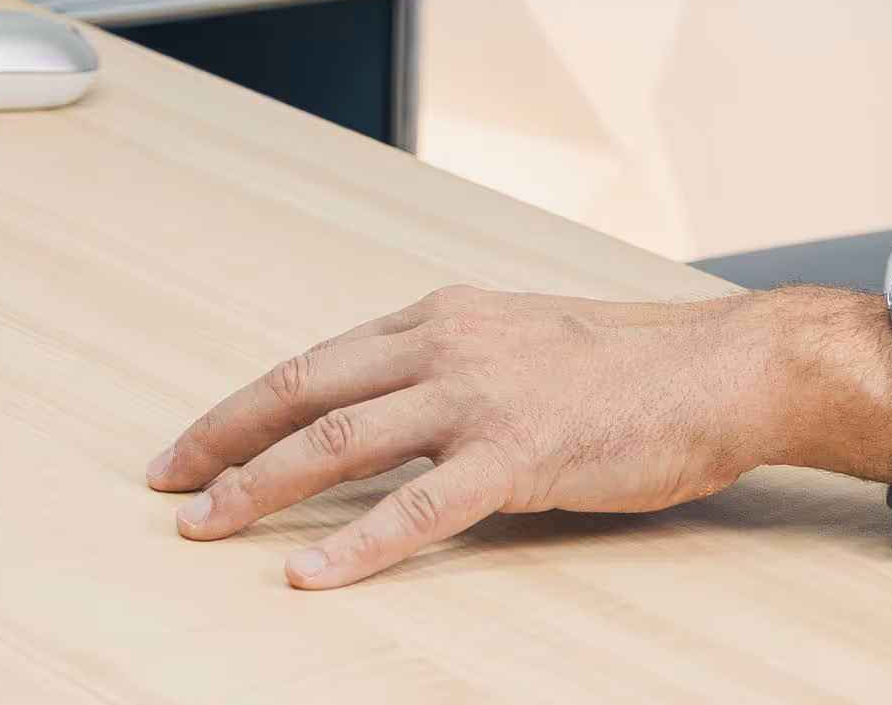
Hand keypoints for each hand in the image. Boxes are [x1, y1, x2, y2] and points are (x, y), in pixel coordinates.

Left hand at [146, 281, 891, 587]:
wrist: (725, 366)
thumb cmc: (635, 365)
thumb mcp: (521, 342)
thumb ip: (454, 369)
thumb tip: (394, 418)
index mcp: (440, 316)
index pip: (317, 360)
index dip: (247, 404)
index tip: (195, 444)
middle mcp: (444, 343)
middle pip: (303, 388)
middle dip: (225, 438)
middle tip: (167, 483)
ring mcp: (478, 397)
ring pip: (338, 441)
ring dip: (261, 487)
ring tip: (206, 527)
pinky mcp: (518, 455)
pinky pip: (417, 509)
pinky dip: (353, 545)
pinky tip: (309, 576)